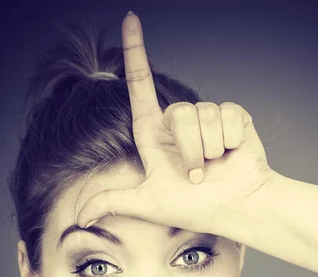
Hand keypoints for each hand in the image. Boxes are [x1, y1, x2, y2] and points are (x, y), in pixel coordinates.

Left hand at [76, 11, 277, 235]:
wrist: (237, 210)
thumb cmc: (196, 208)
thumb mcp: (148, 204)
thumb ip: (113, 202)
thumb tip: (81, 216)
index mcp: (156, 136)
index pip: (141, 87)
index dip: (135, 53)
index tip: (129, 18)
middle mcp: (180, 124)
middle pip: (179, 113)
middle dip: (189, 151)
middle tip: (197, 176)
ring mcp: (208, 120)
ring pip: (203, 114)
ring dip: (210, 150)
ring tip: (216, 167)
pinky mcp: (233, 118)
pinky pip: (227, 115)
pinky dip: (230, 142)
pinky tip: (232, 155)